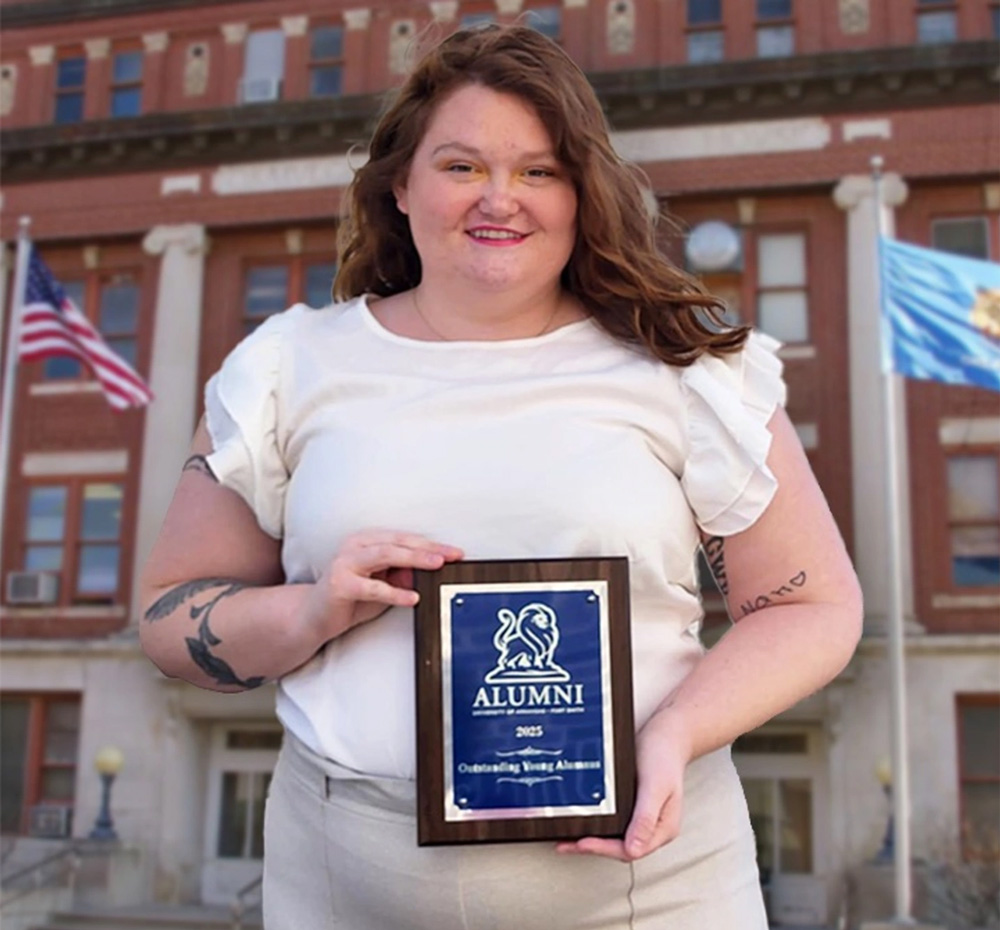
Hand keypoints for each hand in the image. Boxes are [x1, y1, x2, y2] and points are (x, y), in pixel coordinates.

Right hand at [302, 530, 462, 640]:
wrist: (313, 617)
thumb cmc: (350, 599)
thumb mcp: (384, 586)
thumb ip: (403, 577)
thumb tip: (430, 572)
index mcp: (368, 541)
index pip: (405, 539)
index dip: (431, 544)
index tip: (455, 552)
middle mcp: (356, 546)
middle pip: (398, 542)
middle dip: (428, 548)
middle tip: (451, 555)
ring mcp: (345, 562)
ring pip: (385, 555)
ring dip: (414, 559)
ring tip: (436, 565)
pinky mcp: (340, 584)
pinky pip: (372, 587)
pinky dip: (395, 592)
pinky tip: (412, 597)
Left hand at [556, 706, 692, 861]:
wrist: (666, 735)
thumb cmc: (663, 756)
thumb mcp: (654, 786)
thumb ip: (645, 818)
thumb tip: (634, 848)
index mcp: (664, 828)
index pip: (632, 850)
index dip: (604, 848)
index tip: (582, 844)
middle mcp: (653, 827)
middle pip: (621, 847)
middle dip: (593, 847)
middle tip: (566, 844)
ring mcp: (643, 817)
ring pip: (616, 837)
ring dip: (593, 838)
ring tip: (568, 839)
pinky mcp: (633, 807)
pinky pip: (615, 821)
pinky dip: (599, 822)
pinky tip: (585, 820)